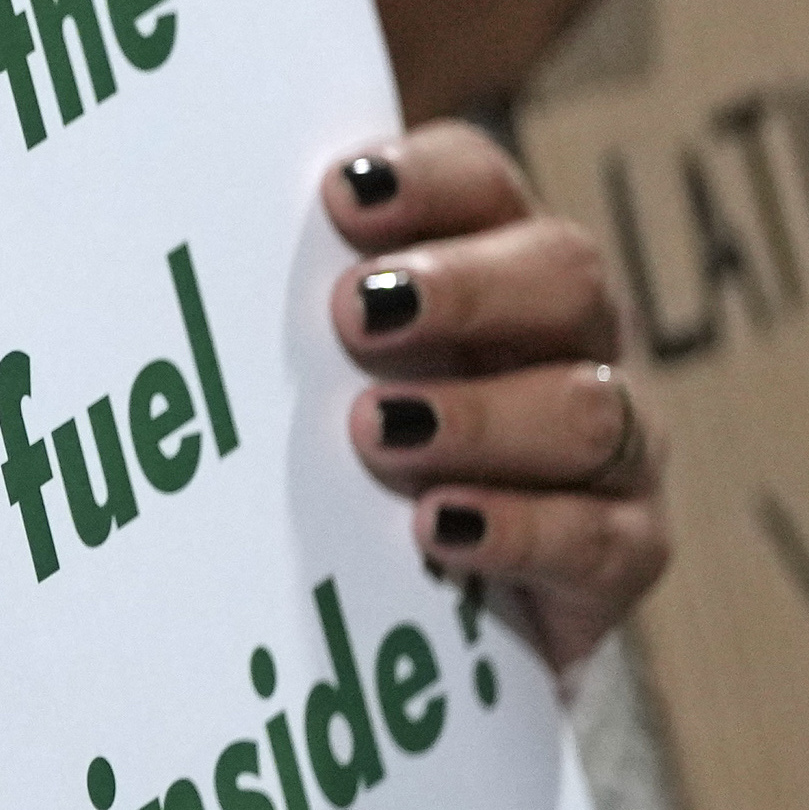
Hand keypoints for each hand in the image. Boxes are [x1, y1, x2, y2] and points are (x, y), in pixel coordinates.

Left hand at [326, 122, 662, 664]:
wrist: (442, 629)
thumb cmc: (357, 468)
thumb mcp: (319, 381)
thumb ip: (287, 315)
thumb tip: (183, 251)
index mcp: (498, 265)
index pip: (483, 186)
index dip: (425, 180)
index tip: (340, 196)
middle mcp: (573, 340)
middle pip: (567, 273)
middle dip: (464, 288)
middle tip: (357, 316)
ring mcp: (617, 445)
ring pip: (590, 408)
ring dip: (481, 416)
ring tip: (379, 432)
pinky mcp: (626, 550)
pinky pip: (599, 535)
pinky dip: (518, 529)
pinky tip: (439, 529)